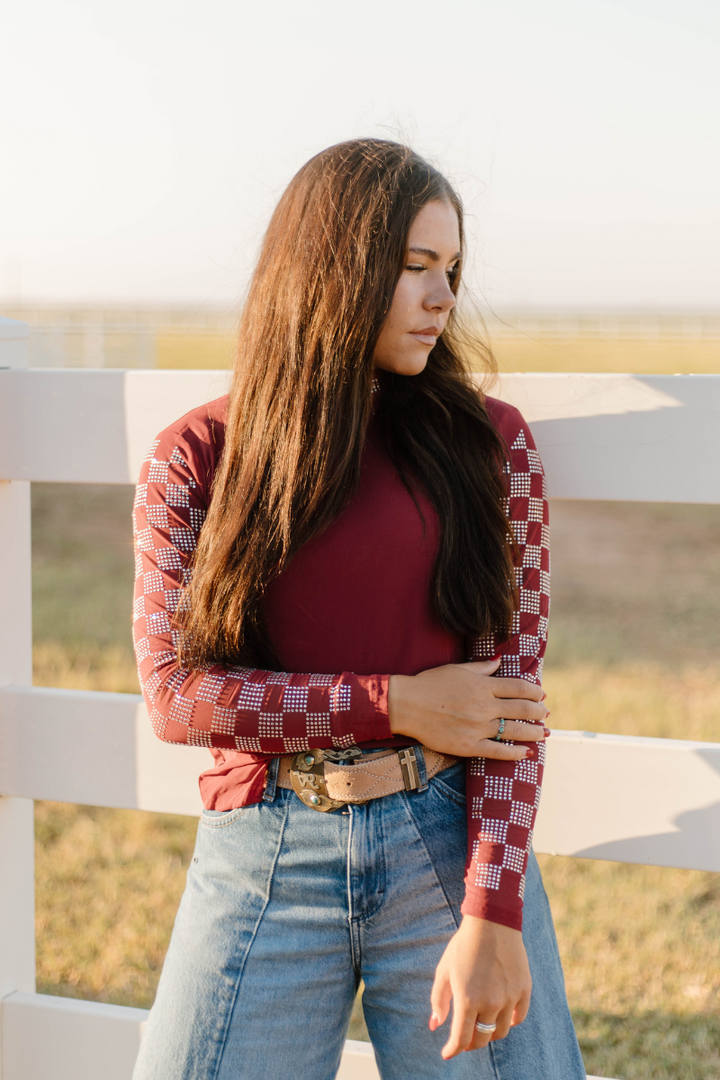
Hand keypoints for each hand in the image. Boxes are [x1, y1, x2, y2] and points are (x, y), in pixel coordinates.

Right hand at [388, 658, 548, 760]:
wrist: (407, 705)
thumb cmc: (430, 684)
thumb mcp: (457, 669)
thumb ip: (481, 667)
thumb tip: (499, 661)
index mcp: (483, 686)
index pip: (519, 688)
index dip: (534, 692)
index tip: (541, 694)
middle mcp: (485, 706)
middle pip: (522, 709)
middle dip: (538, 712)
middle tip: (545, 713)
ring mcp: (478, 727)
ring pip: (515, 731)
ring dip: (534, 732)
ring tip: (544, 732)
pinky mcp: (470, 745)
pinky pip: (499, 751)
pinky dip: (516, 753)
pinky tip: (527, 752)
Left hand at [429, 916, 530, 1058]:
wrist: (492, 922)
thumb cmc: (464, 945)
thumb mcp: (444, 970)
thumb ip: (439, 1000)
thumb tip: (435, 1026)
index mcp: (467, 999)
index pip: (461, 1038)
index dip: (453, 1050)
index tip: (448, 1053)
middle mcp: (490, 1003)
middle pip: (482, 1039)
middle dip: (471, 1043)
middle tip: (465, 1039)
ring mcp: (509, 998)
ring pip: (500, 1031)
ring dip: (489, 1033)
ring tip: (481, 1025)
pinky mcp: (524, 990)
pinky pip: (518, 1017)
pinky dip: (509, 1022)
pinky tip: (500, 1016)